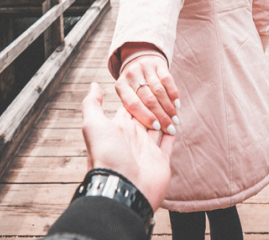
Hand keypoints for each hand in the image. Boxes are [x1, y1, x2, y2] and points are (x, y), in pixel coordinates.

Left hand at [81, 83, 175, 209]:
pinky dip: (173, 134)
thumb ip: (92, 104)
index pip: (130, 106)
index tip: (145, 80)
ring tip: (173, 103)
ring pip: (159, 127)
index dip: (138, 94)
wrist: (122, 187)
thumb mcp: (93, 126)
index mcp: (118, 127)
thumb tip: (94, 85)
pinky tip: (176, 123)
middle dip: (155, 103)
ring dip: (165, 116)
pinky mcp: (160, 161)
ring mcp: (147, 149)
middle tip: (164, 89)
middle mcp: (132, 137)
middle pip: (146, 114)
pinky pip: (168, 144)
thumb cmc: (106, 155)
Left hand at [115, 55, 179, 133]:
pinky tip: (177, 106)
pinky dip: (173, 94)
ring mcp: (145, 67)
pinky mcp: (158, 63)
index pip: (133, 104)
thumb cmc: (132, 86)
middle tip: (170, 128)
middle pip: (148, 99)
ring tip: (175, 120)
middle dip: (161, 115)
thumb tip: (145, 125)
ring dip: (169, 107)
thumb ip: (126, 108)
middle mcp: (132, 75)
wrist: (138, 58)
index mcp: (121, 86)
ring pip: (159, 90)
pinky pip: (168, 80)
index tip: (156, 128)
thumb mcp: (126, 94)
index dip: (145, 116)